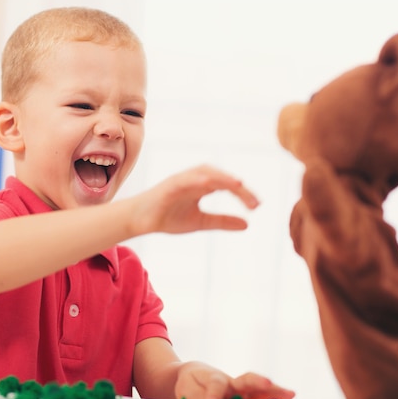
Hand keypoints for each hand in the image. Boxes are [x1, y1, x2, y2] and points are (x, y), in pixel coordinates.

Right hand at [129, 165, 258, 235]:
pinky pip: (185, 179)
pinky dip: (197, 179)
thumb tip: (247, 224)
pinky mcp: (169, 185)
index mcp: (203, 186)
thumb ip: (222, 221)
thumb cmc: (168, 217)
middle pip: (221, 178)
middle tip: (253, 203)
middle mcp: (195, 179)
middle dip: (238, 188)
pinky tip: (209, 183)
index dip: (243, 194)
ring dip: (222, 177)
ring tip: (238, 185)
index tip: (256, 207)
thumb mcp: (201, 222)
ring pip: (206, 173)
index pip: (228, 186)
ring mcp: (182, 180)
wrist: (140, 221)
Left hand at [174, 361, 294, 398]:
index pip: (216, 384)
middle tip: (267, 383)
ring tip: (289, 395)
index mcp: (214, 378)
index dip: (215, 395)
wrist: (195, 377)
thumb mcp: (188, 389)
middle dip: (257, 382)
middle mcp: (233, 384)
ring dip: (275, 392)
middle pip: (248, 380)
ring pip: (261, 390)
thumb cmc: (191, 382)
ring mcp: (244, 392)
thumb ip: (200, 397)